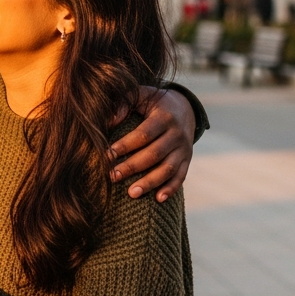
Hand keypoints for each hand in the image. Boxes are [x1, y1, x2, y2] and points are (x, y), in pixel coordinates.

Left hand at [108, 86, 194, 202]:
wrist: (184, 107)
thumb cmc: (153, 102)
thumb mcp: (141, 96)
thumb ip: (123, 104)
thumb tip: (106, 122)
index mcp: (164, 117)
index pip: (144, 134)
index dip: (125, 145)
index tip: (107, 155)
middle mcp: (177, 134)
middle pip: (154, 154)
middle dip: (132, 167)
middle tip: (113, 176)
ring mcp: (184, 148)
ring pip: (168, 169)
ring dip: (150, 182)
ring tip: (131, 193)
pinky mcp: (187, 160)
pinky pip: (181, 176)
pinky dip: (171, 189)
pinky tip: (158, 199)